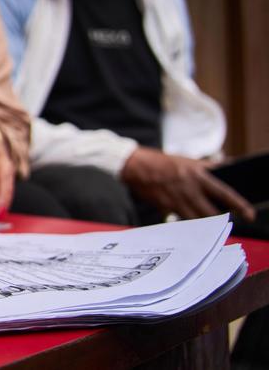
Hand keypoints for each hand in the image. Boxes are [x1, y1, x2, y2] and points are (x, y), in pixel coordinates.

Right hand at [121, 147, 254, 221]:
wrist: (137, 166)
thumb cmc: (164, 163)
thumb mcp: (189, 161)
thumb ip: (209, 167)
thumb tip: (229, 165)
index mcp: (198, 176)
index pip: (224, 193)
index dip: (239, 205)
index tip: (250, 215)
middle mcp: (189, 190)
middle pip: (211, 213)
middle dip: (220, 221)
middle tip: (226, 224)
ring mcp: (177, 200)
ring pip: (197, 220)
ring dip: (205, 225)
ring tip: (210, 227)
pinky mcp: (166, 208)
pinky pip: (181, 220)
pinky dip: (188, 223)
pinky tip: (190, 226)